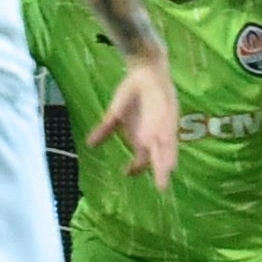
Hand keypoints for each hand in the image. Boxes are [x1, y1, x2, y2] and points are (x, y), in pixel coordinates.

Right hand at [91, 53, 181, 186]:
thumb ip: (104, 130)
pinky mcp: (170, 119)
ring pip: (166, 151)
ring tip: (166, 178)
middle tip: (160, 190)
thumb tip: (89, 144)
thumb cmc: (131, 93)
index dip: (135, 168)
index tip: (125, 172)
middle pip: (157, 159)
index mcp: (142, 138)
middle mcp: (154, 136)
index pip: (141, 159)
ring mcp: (164, 128)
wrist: (144, 71)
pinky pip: (171, 136)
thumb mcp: (115, 114)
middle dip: (159, 174)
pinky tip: (172, 158)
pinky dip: (170, 148)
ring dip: (166, 164)